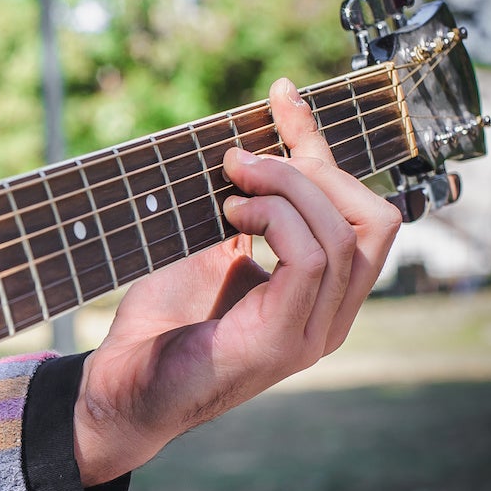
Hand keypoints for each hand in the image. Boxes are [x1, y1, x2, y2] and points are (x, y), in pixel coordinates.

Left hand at [73, 78, 402, 482]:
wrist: (117, 393)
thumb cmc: (157, 326)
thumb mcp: (207, 252)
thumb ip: (244, 214)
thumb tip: (251, 149)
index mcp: (321, 298)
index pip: (359, 213)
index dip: (322, 148)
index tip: (282, 97)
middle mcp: (330, 319)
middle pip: (372, 218)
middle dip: (314, 167)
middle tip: (245, 157)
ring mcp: (312, 334)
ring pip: (343, 233)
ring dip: (286, 189)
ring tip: (230, 183)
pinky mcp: (281, 341)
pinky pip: (312, 259)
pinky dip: (276, 220)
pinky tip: (232, 215)